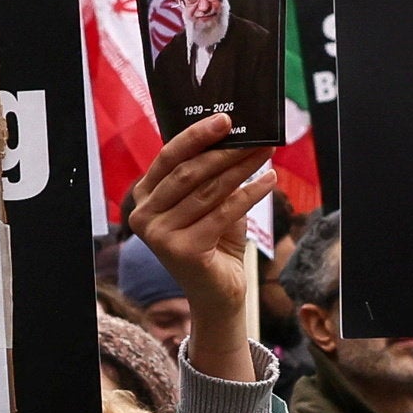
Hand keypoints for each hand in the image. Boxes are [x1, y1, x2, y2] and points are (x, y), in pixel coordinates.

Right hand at [127, 113, 267, 384]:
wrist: (217, 292)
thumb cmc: (213, 241)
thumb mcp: (207, 201)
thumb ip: (209, 173)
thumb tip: (235, 135)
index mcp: (144, 197)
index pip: (168, 157)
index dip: (196, 136)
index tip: (226, 120)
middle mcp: (144, 215)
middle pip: (189, 172)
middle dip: (226, 151)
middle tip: (256, 138)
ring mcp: (159, 235)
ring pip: (209, 191)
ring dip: (242, 169)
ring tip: (266, 154)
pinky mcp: (182, 250)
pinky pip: (223, 213)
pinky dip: (249, 194)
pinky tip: (269, 182)